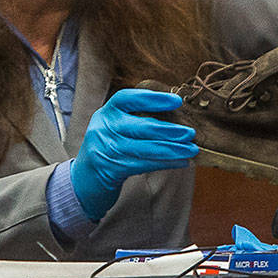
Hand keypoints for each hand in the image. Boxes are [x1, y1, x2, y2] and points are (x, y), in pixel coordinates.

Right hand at [69, 88, 196, 220]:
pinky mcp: (111, 169)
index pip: (128, 98)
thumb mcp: (115, 127)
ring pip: (145, 148)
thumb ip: (136, 118)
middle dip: (169, 130)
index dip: (153, 98)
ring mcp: (106, 149)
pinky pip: (144, 164)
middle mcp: (103, 128)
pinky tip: (182, 162)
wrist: (84, 179)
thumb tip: (175, 114)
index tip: (176, 100)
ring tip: (192, 149)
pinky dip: (165, 163)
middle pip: (141, 126)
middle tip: (190, 132)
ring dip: (172, 149)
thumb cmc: (109, 147)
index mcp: (106, 112)